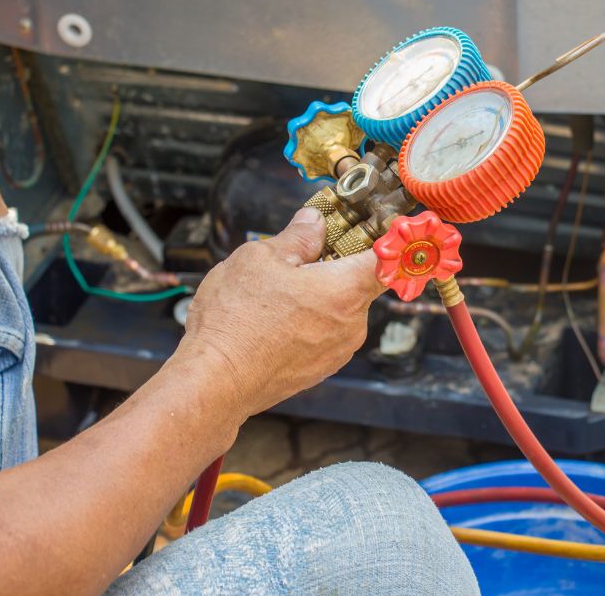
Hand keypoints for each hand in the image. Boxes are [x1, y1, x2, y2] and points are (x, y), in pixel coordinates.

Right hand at [181, 208, 385, 418]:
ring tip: (274, 295)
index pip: (388, 260)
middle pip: (357, 284)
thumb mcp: (261, 258)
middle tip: (297, 259)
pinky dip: (305, 324)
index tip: (366, 230)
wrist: (216, 382)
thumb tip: (314, 223)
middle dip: (332, 268)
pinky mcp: (319, 371)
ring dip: (315, 298)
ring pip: (337, 311)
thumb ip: (297, 237)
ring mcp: (337, 352)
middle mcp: (351, 325)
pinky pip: (323, 335)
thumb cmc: (237, 320)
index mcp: (346, 290)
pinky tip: (271, 321)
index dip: (381, 241)